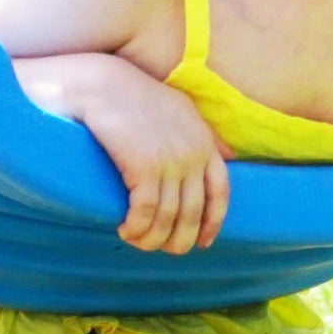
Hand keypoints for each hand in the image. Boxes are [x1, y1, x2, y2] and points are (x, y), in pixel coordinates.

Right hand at [15, 53, 230, 254]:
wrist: (102, 83)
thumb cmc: (136, 96)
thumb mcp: (182, 109)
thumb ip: (205, 134)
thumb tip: (230, 154)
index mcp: (204, 142)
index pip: (220, 193)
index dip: (212, 223)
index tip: (202, 243)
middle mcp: (193, 154)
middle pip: (193, 213)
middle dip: (179, 240)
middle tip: (163, 250)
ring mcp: (170, 161)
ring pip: (168, 218)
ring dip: (152, 238)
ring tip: (137, 241)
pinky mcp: (144, 166)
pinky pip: (146, 212)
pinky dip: (137, 228)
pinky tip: (125, 230)